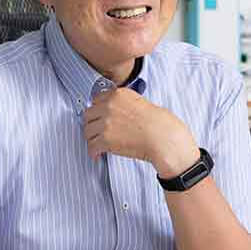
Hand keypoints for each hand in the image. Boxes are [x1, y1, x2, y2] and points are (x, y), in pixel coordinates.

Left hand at [82, 88, 198, 176]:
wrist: (163, 138)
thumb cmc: (159, 123)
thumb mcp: (141, 102)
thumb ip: (124, 104)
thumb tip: (115, 112)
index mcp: (118, 94)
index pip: (96, 99)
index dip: (97, 110)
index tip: (97, 117)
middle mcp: (109, 106)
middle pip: (88, 114)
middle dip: (92, 123)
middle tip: (95, 131)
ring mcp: (106, 123)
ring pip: (87, 130)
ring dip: (91, 138)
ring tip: (96, 143)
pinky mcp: (106, 139)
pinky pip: (92, 146)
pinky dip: (93, 152)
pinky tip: (97, 154)